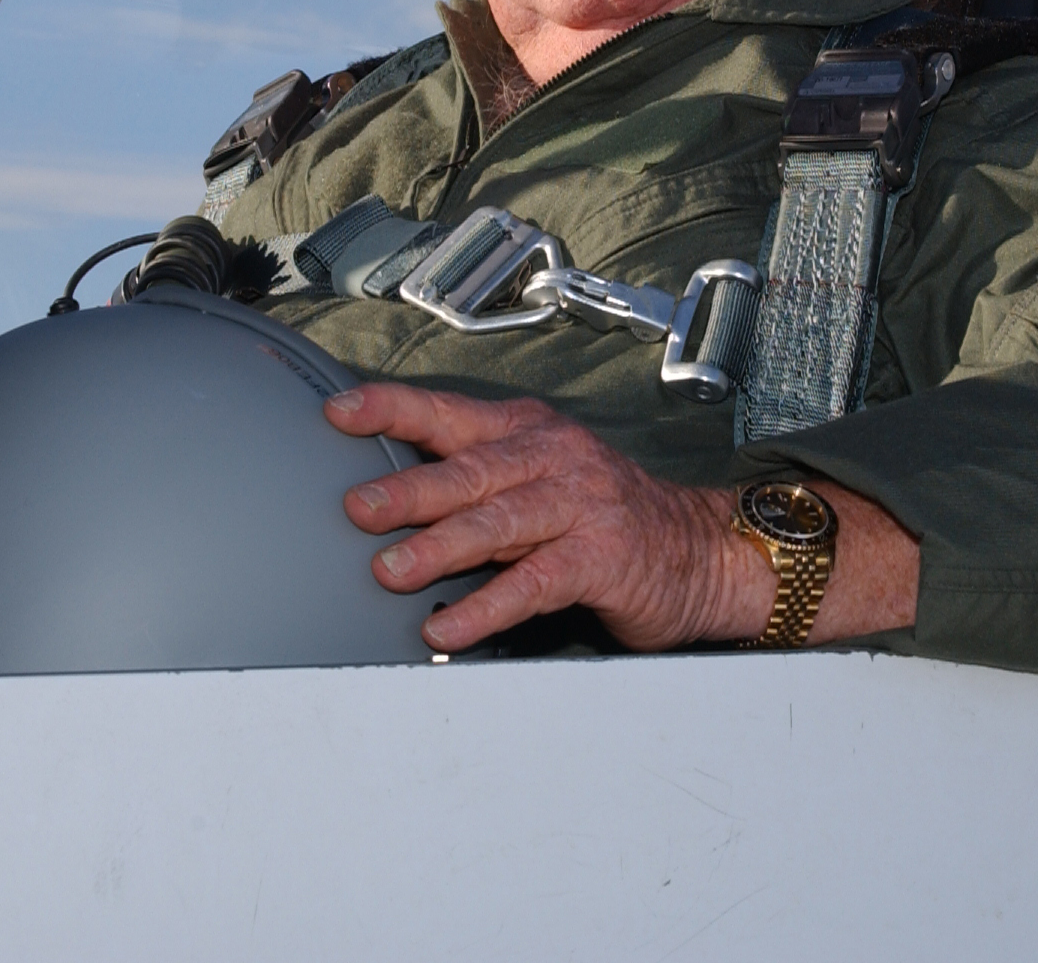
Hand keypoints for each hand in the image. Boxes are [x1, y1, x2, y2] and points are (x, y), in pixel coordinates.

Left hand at [323, 382, 919, 654]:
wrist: (699, 552)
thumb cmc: (600, 519)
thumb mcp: (538, 479)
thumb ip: (473, 480)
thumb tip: (380, 493)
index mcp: (529, 431)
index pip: (452, 413)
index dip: (394, 409)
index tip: (338, 413)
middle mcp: (555, 458)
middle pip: (471, 469)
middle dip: (410, 488)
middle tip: (356, 508)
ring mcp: (582, 506)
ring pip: (500, 522)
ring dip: (440, 547)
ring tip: (389, 573)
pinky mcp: (603, 558)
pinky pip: (535, 584)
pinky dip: (488, 607)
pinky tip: (448, 630)